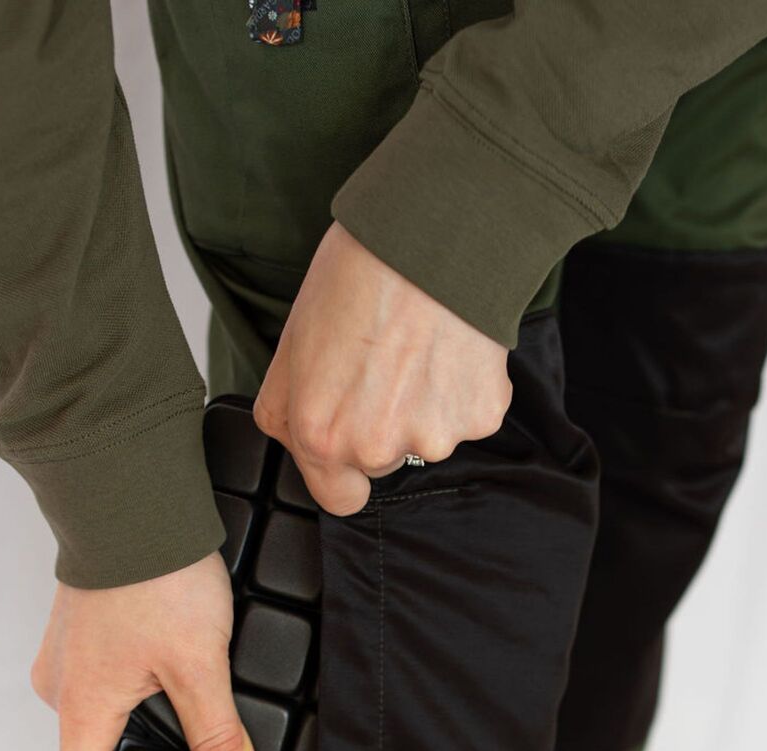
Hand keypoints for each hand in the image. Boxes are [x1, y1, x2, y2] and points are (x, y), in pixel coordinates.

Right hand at [30, 552, 259, 750]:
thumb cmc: (158, 574)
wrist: (131, 495)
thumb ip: (219, 740)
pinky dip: (143, 697)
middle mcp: (61, 693)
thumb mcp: (202, 665)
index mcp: (81, 713)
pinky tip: (184, 671)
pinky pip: (107, 687)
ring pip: (104, 726)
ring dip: (152, 733)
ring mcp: (67, 663)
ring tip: (205, 707)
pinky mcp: (81, 636)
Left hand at [254, 222, 511, 514]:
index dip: (342, 469)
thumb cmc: (358, 276)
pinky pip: (467, 415)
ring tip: (417, 347)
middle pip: (383, 463)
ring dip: (423, 406)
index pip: (340, 499)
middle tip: (382, 362)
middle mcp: (378, 447)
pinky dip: (460, 389)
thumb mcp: (291, 344)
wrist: (433, 235)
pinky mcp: (481, 416)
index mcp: (324, 436)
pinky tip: (448, 347)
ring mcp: (435, 436)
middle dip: (382, 425)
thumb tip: (297, 442)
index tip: (348, 436)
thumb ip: (285, 411)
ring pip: (427, 438)